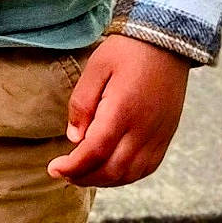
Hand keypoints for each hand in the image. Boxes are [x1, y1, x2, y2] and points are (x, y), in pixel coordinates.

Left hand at [47, 33, 190, 186]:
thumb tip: (74, 138)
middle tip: (65, 173)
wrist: (168, 42)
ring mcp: (158, 135)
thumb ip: (82, 104)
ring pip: (131, 174)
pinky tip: (110, 170)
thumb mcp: (96, 67)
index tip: (54, 168)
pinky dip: (126, 176)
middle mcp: (144, 128)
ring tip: (84, 174)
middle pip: (112, 169)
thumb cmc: (128, 51)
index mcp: (123, 110)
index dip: (73, 166)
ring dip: (104, 181)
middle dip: (84, 177)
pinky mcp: (166, 136)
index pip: (95, 151)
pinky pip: (148, 167)